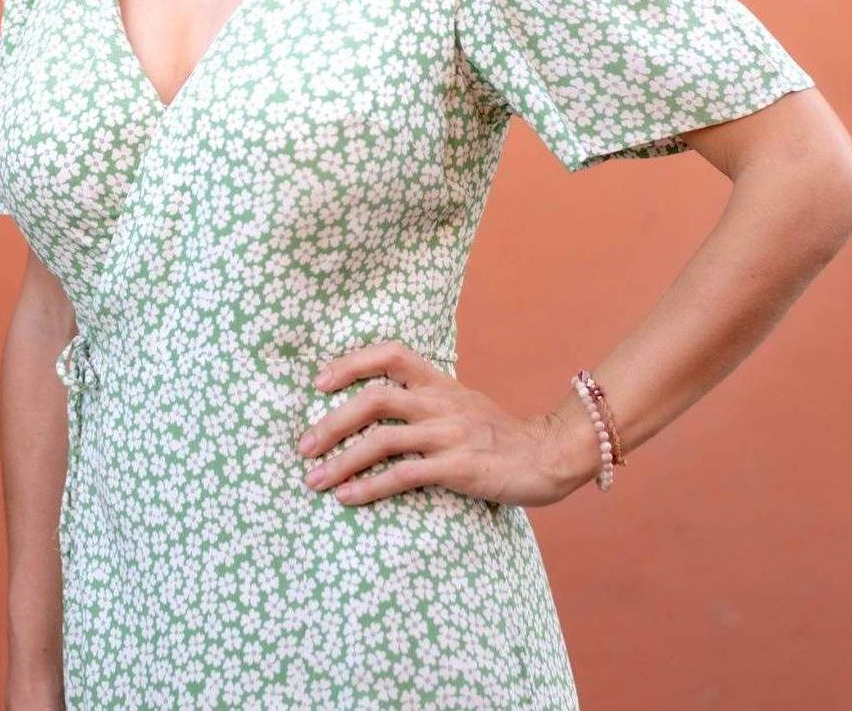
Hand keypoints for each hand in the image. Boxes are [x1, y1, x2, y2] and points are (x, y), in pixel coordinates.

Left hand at [295, 340, 592, 508]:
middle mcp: (440, 402)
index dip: (351, 362)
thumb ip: (427, 401)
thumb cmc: (500, 435)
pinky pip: (402, 475)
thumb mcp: (463, 403)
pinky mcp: (457, 467)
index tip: (319, 382)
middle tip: (303, 446)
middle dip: (331, 421)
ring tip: (313, 479)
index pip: (390, 354)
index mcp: (440, 382)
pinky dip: (368, 487)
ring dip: (341, 460)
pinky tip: (346, 498)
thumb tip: (380, 408)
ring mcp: (449, 434)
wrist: (549, 455)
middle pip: (374, 398)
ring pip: (381, 440)